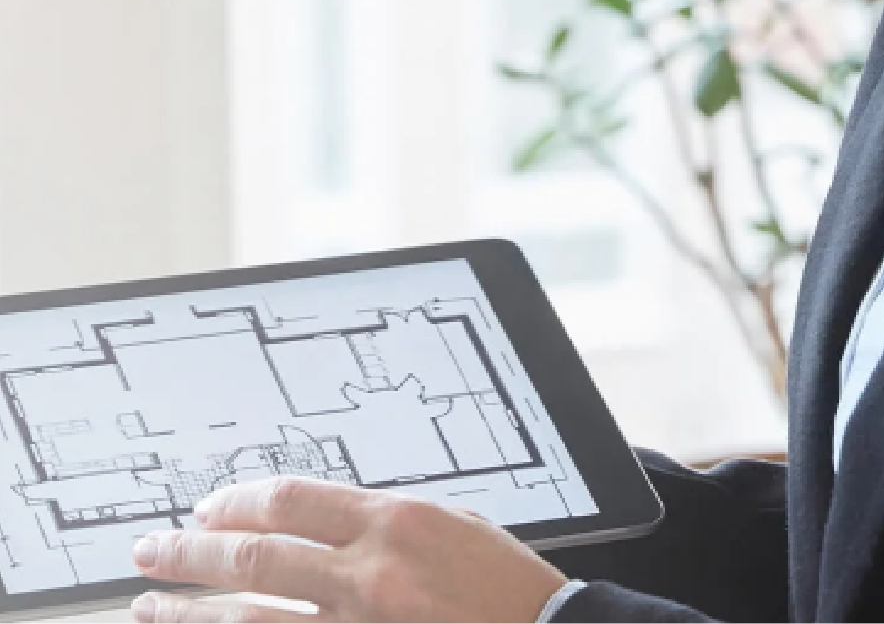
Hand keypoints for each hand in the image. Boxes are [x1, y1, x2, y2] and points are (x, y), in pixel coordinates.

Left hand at [129, 477, 569, 622]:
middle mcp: (370, 573)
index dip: (236, 502)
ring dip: (188, 614)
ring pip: (248, 619)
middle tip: (148, 551)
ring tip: (148, 608)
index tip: (205, 510)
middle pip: (252, 557)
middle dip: (187, 554)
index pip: (291, 499)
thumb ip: (387, 523)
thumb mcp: (456, 527)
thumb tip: (320, 522)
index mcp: (397, 521)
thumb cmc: (508, 588)